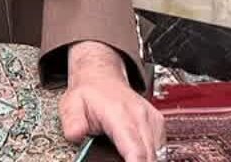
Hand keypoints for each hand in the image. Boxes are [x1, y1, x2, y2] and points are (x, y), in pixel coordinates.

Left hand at [60, 41, 165, 161]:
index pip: (135, 149)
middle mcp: (140, 115)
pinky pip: (159, 145)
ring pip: (156, 152)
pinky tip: (134, 149)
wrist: (100, 77)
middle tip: (117, 158)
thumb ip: (72, 122)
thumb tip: (75, 135)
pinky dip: (148, 152)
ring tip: (124, 154)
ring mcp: (151, 119)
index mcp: (120, 114)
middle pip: (149, 155)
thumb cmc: (88, 93)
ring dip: (143, 158)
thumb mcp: (71, 104)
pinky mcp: (157, 123)